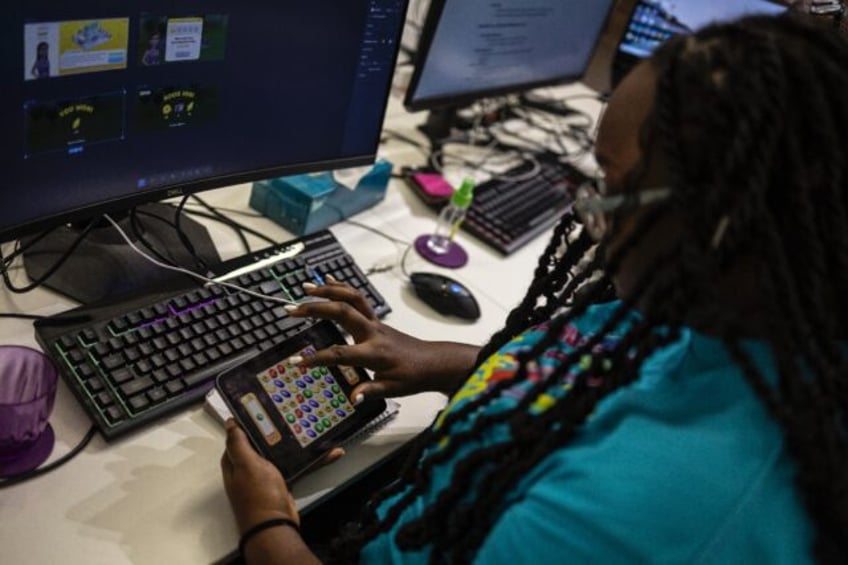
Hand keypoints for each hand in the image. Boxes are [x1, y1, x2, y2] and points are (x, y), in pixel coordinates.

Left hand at [221, 419, 344, 533]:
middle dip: (277, 431)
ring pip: (281, 453)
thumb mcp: (246, 465)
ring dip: (297, 445)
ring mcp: (265, 476)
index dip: (250, 422)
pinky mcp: (281, 483)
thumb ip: (238, 444)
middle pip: (262, 443)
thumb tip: (230, 423)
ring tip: (312, 431)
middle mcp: (247, 468)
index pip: (239, 436)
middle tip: (292, 416)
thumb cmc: (258, 495)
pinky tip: (327, 453)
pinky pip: (295, 466)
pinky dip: (309, 460)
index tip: (265, 407)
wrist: (275, 525)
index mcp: (235, 462)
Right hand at [285, 276, 480, 396]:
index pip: (341, 354)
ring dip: (328, 290)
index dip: (318, 358)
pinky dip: (342, 287)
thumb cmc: (412, 376)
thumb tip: (353, 398)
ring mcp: (374, 323)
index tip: (297, 362)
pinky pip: (357, 298)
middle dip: (316, 309)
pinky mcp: (375, 319)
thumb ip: (371, 391)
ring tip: (304, 288)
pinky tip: (326, 279)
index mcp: (374, 353)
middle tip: (292, 310)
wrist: (432, 362)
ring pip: (351, 298)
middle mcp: (373, 332)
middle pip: (342, 312)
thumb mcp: (393, 390)